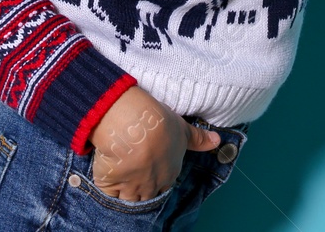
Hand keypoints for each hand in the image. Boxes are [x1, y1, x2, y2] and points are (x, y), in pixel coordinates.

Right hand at [88, 86, 220, 201]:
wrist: (134, 125)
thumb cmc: (161, 125)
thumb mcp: (183, 129)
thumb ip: (198, 138)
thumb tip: (218, 141)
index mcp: (169, 174)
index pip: (164, 186)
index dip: (158, 180)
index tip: (152, 171)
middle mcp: (151, 185)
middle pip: (147, 196)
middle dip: (143, 191)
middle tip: (136, 178)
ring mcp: (130, 187)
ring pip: (129, 199)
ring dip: (126, 194)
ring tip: (121, 184)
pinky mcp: (109, 183)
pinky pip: (108, 194)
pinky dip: (108, 190)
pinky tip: (107, 182)